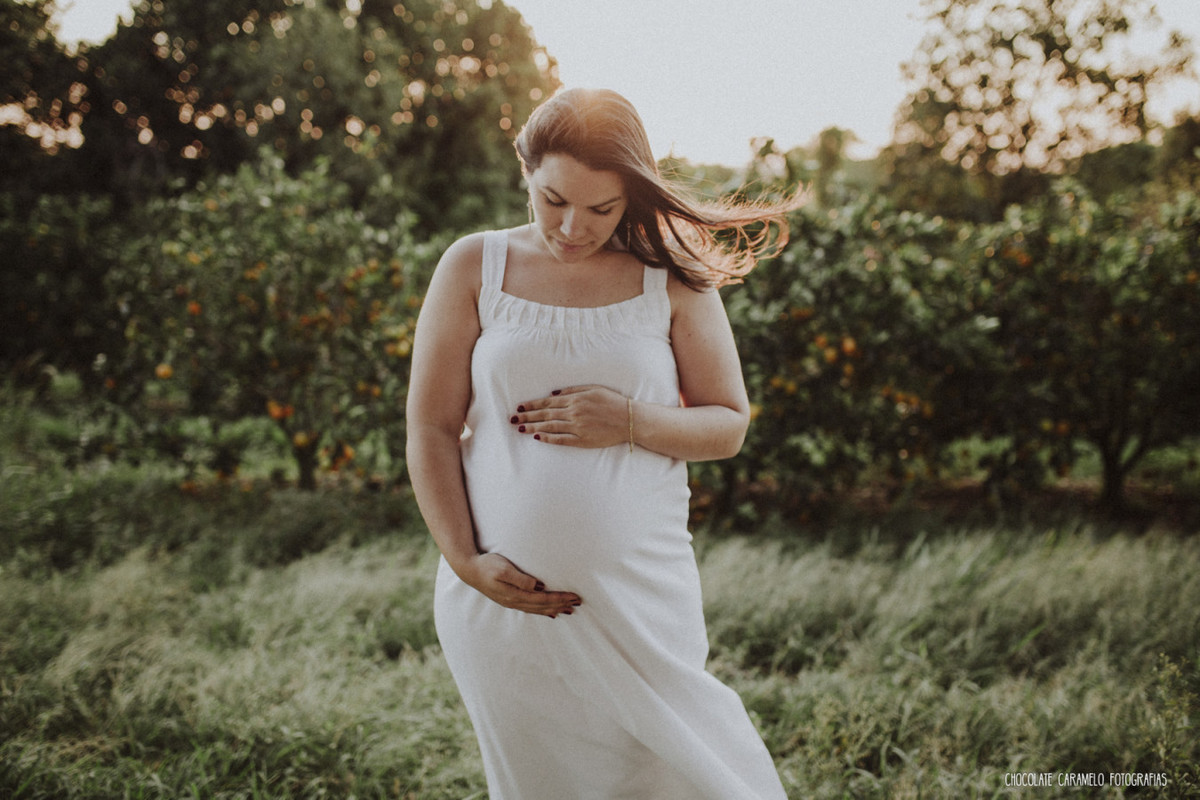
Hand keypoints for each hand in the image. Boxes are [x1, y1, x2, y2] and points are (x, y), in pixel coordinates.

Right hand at [460, 552, 581, 617]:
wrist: (469, 569)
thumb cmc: (487, 565)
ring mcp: (512, 602)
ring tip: (569, 610)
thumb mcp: (503, 568)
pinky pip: (531, 608)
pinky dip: (543, 611)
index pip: (543, 599)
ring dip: (554, 609)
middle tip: (578, 602)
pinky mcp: (510, 599)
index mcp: (515, 595)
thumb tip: (536, 585)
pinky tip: (550, 613)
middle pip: (543, 606)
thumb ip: (520, 578)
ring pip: (538, 609)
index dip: (560, 598)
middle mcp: (515, 602)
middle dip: (561, 604)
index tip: (574, 596)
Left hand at [511, 385, 629, 448]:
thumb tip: (553, 392)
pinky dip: (549, 438)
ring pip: (550, 426)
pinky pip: (562, 439)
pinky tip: (538, 437)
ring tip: (520, 428)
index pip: (548, 402)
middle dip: (527, 416)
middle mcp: (574, 412)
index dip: (532, 405)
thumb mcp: (593, 389)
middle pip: (545, 414)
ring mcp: (577, 426)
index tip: (520, 407)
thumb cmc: (612, 402)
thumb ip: (572, 390)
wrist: (629, 419)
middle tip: (512, 419)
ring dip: (533, 427)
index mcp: (575, 399)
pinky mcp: (582, 439)